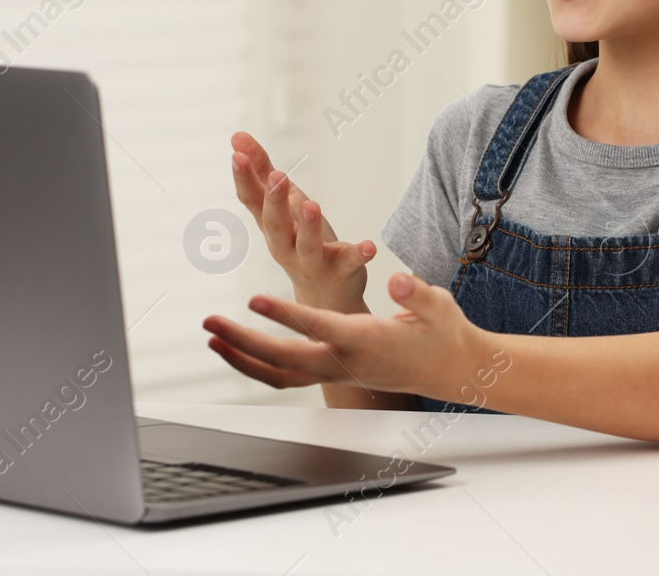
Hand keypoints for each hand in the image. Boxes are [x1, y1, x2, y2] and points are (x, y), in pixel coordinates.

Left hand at [203, 272, 502, 405]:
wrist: (448, 368)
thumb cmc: (441, 333)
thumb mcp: (439, 307)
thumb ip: (418, 294)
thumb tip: (400, 282)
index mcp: (366, 341)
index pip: (319, 328)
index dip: (285, 316)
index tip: (254, 300)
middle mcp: (344, 361)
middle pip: (284, 359)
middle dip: (243, 342)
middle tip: (210, 322)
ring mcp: (335, 372)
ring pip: (277, 374)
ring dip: (240, 357)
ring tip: (210, 337)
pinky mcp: (331, 373)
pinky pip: (284, 377)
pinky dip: (254, 366)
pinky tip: (233, 349)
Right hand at [230, 131, 375, 310]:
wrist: (324, 296)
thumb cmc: (298, 241)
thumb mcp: (280, 206)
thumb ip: (261, 171)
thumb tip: (236, 135)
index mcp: (271, 226)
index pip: (252, 201)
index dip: (243, 178)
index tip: (236, 154)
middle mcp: (286, 246)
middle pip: (275, 225)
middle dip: (274, 202)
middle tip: (277, 177)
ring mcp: (313, 261)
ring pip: (307, 247)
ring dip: (308, 227)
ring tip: (312, 205)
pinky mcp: (341, 271)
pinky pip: (349, 262)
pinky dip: (358, 254)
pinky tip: (369, 246)